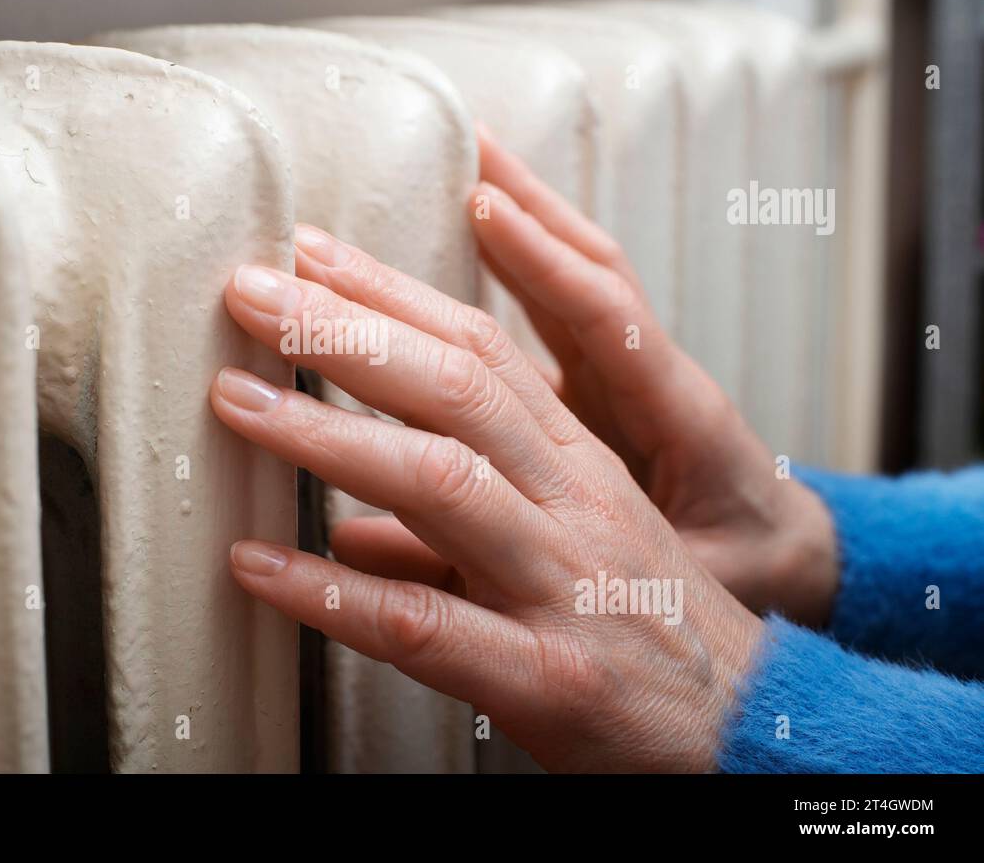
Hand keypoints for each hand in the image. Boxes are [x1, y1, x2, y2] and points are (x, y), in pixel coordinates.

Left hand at [210, 225, 762, 770]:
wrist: (755, 735)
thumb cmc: (649, 632)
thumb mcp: (562, 551)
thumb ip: (452, 530)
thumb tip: (343, 535)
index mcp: (577, 465)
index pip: (481, 350)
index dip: (391, 296)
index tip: (310, 257)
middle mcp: (571, 506)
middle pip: (457, 389)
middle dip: (345, 333)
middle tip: (252, 290)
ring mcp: (562, 585)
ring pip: (441, 483)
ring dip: (326, 437)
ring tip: (236, 402)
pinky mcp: (549, 676)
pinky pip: (428, 624)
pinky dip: (334, 594)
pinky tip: (258, 566)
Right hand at [470, 127, 838, 626]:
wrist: (793, 552)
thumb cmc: (746, 564)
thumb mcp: (686, 573)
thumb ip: (599, 561)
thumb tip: (511, 560)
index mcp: (679, 411)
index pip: (607, 317)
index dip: (544, 263)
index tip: (484, 209)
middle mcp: (652, 373)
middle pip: (592, 268)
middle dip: (532, 207)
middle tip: (468, 150)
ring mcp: (628, 374)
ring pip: (578, 276)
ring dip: (528, 217)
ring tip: (470, 163)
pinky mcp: (604, 387)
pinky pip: (561, 310)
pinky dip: (521, 264)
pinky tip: (475, 236)